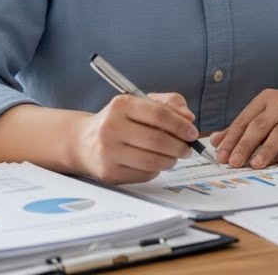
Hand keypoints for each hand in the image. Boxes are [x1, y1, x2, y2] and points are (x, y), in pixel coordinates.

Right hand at [70, 92, 198, 183]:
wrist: (84, 141)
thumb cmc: (121, 120)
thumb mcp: (142, 103)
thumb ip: (169, 104)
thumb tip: (188, 118)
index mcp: (121, 105)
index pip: (159, 115)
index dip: (180, 125)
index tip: (192, 133)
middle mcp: (111, 127)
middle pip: (157, 141)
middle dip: (179, 147)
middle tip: (187, 149)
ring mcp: (108, 152)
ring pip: (152, 161)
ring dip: (170, 161)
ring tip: (173, 157)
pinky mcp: (109, 173)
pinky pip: (143, 175)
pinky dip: (155, 170)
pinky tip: (154, 163)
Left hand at [210, 87, 277, 168]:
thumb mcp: (268, 113)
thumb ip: (243, 127)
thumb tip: (215, 141)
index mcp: (267, 99)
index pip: (245, 120)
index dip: (231, 138)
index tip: (220, 156)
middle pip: (260, 125)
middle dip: (245, 145)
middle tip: (233, 162)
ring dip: (267, 149)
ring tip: (255, 164)